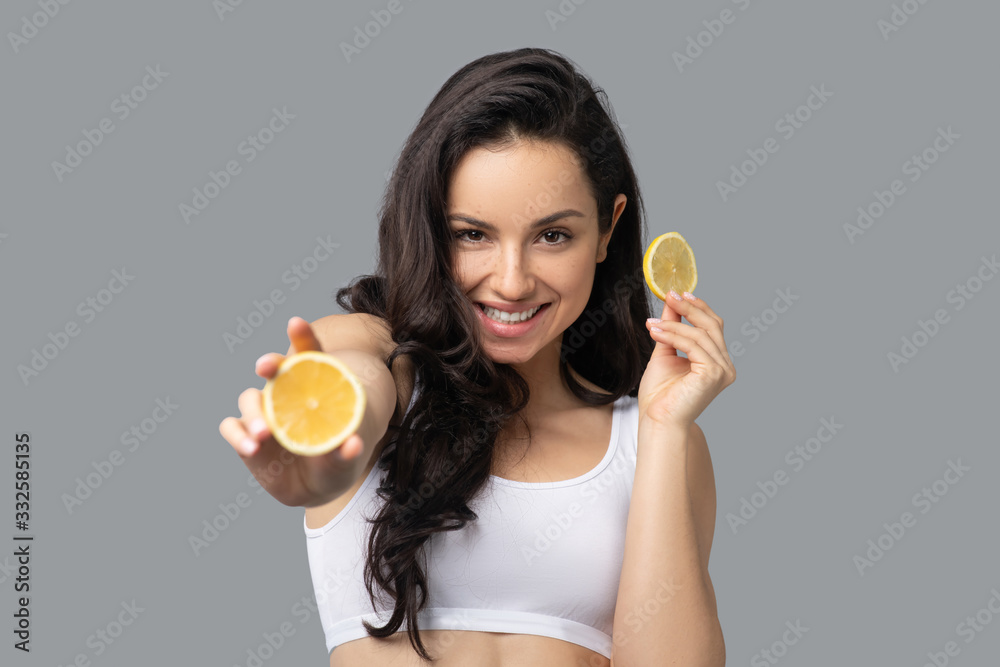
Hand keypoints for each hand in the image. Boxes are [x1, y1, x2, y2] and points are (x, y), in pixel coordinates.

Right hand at [218, 317, 365, 506]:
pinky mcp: (245, 435)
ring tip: (264, 434)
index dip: (302, 337)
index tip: (295, 323)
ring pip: (249, 399)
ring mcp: (264, 413)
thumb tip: (353, 444)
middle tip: (266, 366)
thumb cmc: (334, 462)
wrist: (314, 487)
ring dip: (254, 412)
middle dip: (270, 363)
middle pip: (274, 370)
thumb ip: (347, 451)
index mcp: (314, 388)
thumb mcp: (345, 459)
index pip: (309, 356)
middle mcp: (286, 394)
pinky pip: (232, 427)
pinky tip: (250, 448)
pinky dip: (238, 435)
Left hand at [638, 291, 736, 429]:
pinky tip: (655, 332)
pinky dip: (673, 335)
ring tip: (652, 324)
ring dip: (673, 324)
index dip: (698, 308)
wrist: (657, 420)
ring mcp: (722, 371)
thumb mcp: (665, 354)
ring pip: (699, 334)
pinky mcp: (713, 374)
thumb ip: (671, 330)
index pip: (713, 327)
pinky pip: (693, 345)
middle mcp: (725, 366)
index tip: (678, 293)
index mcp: (717, 362)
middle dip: (689, 308)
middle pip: (712, 326)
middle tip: (669, 295)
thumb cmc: (661, 395)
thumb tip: (670, 304)